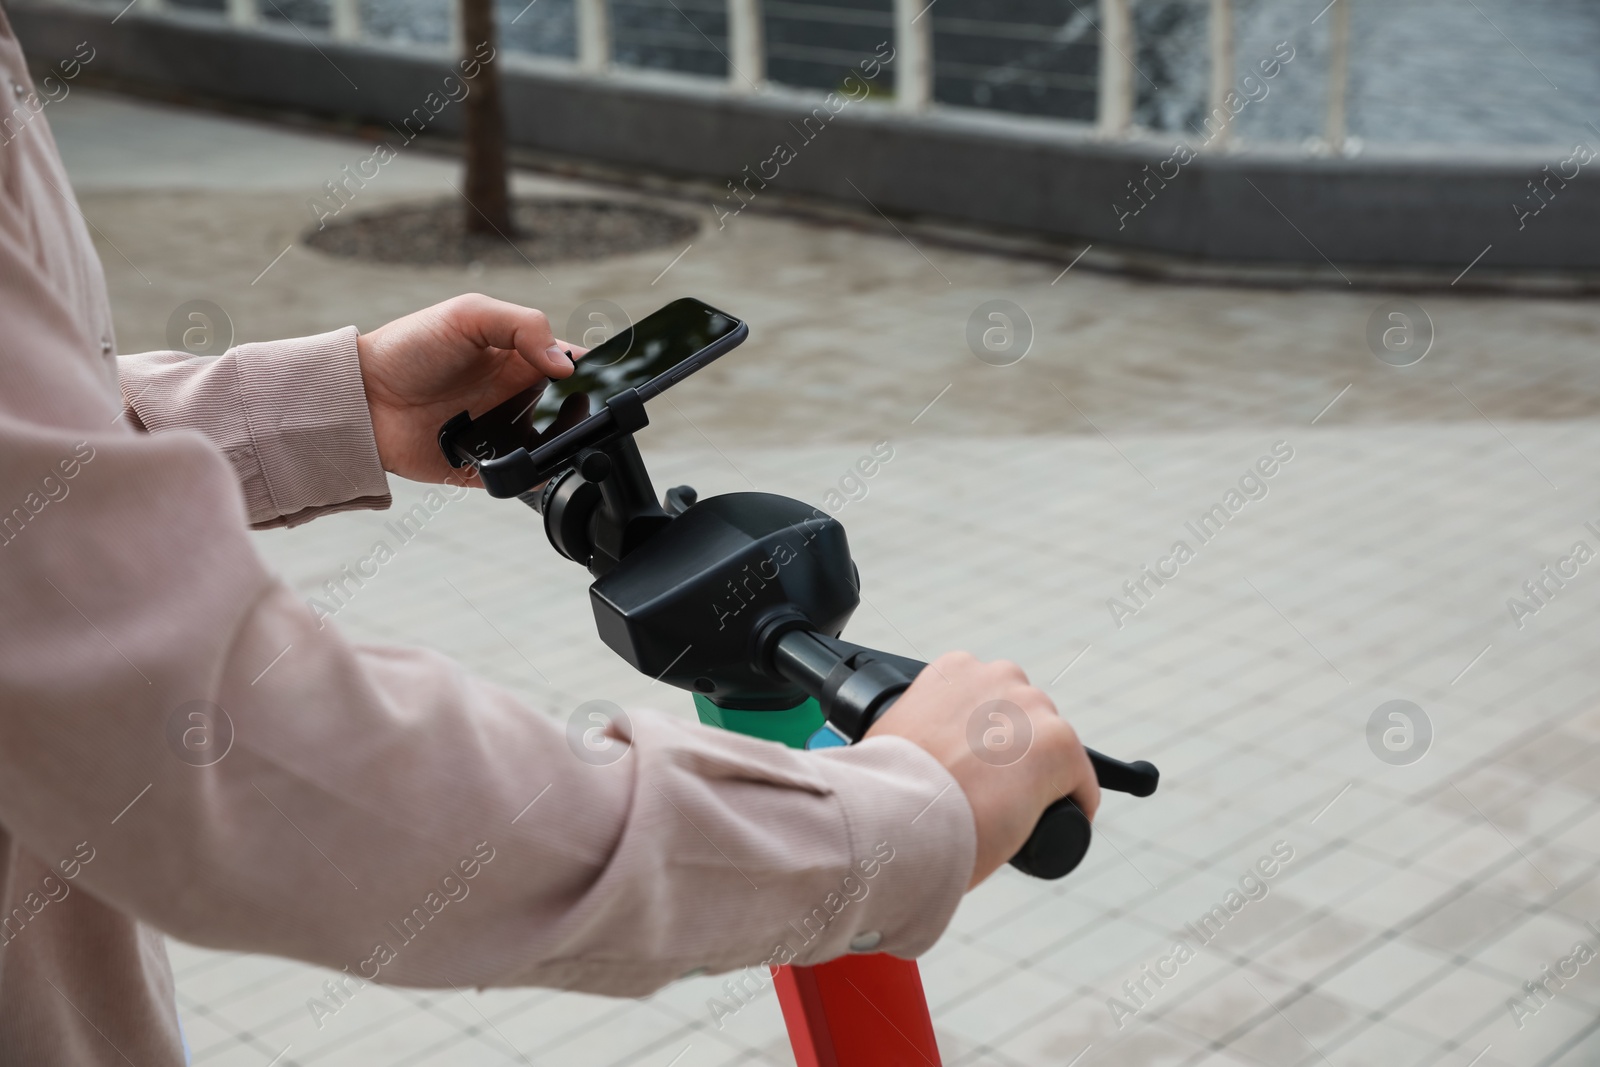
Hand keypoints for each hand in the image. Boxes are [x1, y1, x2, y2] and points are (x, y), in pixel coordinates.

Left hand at [355, 294, 584, 484]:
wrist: (362, 398)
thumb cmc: (409, 348)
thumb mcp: (468, 315)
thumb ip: (523, 326)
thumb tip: (565, 364)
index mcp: (517, 356)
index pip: (569, 362)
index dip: (590, 368)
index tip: (603, 374)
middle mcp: (514, 395)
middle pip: (569, 407)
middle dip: (583, 409)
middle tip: (583, 408)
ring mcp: (501, 431)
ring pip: (551, 445)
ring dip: (563, 444)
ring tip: (565, 438)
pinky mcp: (485, 465)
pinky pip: (520, 477)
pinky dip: (532, 474)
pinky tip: (533, 464)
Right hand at [865, 653, 1097, 889]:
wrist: (898, 817)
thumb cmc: (886, 792)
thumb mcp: (894, 738)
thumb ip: (918, 733)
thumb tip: (922, 760)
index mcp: (954, 669)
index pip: (989, 699)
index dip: (985, 737)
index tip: (975, 766)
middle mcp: (997, 676)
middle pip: (1025, 718)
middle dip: (1014, 752)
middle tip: (991, 795)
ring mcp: (1032, 709)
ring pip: (1053, 749)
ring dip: (1042, 778)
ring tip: (1014, 816)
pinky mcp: (1062, 746)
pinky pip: (1082, 784)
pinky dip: (1073, 807)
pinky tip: (1051, 828)